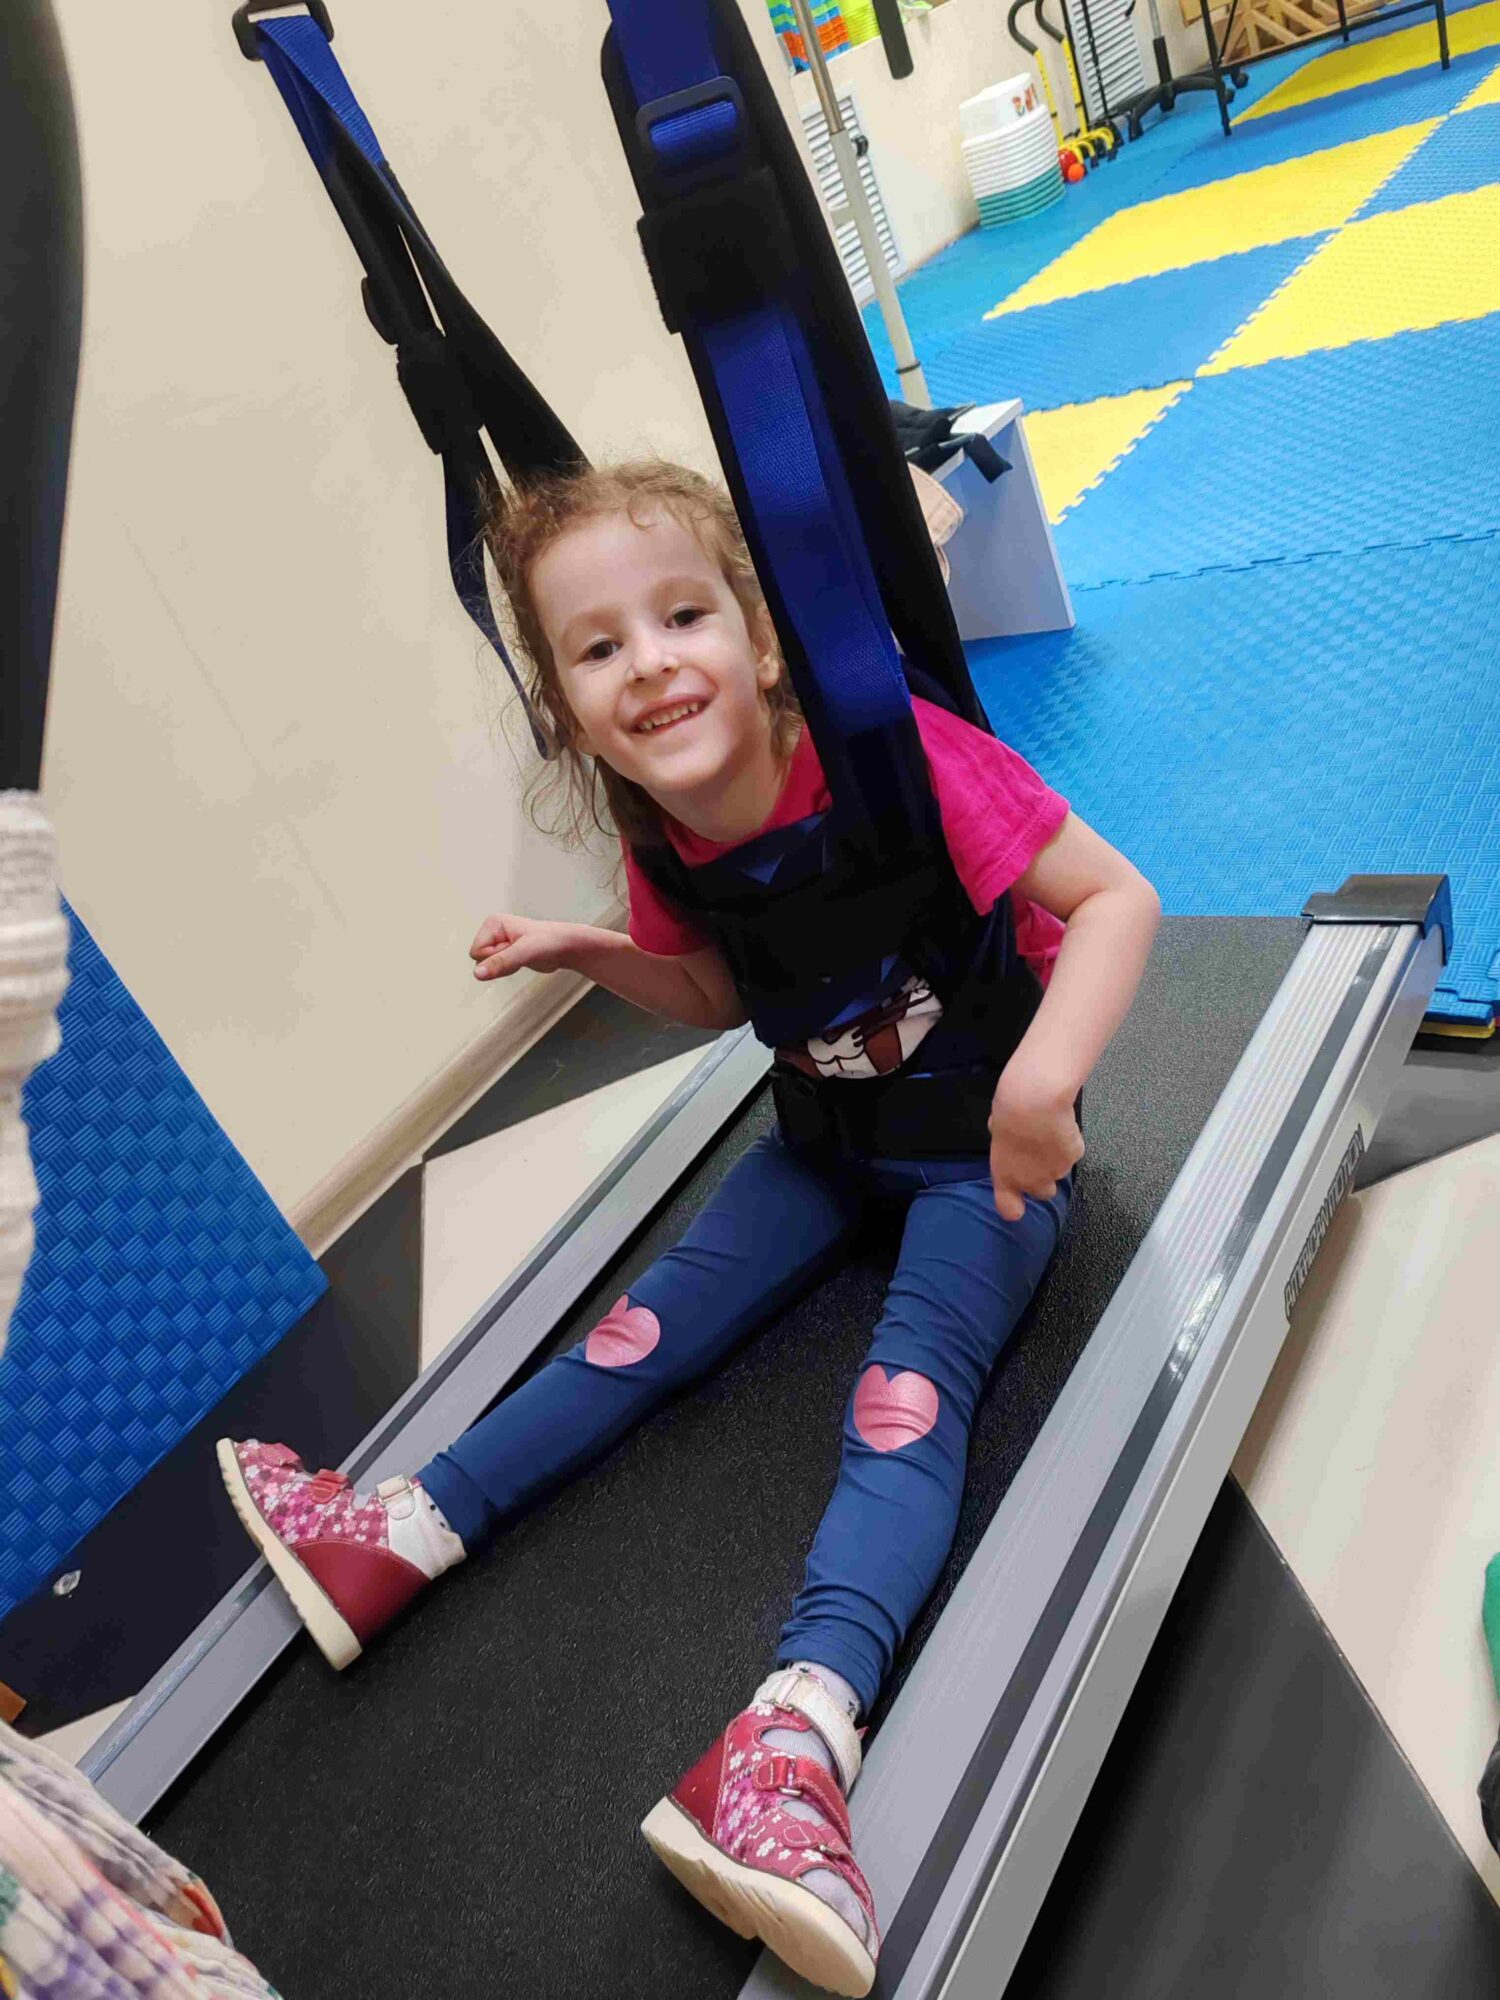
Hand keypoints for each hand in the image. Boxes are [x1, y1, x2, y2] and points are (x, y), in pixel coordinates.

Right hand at [470, 913, 581, 980]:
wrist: (566, 947)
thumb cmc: (550, 942)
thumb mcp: (524, 952)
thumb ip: (500, 963)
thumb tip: (477, 973)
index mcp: (493, 923)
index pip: (476, 951)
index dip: (494, 957)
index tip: (513, 950)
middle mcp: (493, 932)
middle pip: (480, 959)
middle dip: (500, 962)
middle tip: (520, 953)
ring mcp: (499, 943)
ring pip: (488, 966)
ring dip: (506, 966)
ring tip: (522, 955)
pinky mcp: (506, 953)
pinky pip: (497, 969)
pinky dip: (510, 969)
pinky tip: (522, 960)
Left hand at [987, 1064, 1083, 1222]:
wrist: (1036, 1101)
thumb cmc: (1009, 1111)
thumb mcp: (997, 1131)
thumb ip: (1006, 1145)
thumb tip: (1010, 1139)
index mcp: (1006, 1176)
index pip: (1009, 1209)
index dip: (1014, 1207)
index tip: (1017, 1204)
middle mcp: (1033, 1181)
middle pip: (1044, 1192)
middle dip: (1044, 1178)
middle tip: (1040, 1155)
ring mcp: (1057, 1171)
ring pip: (1060, 1169)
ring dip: (1056, 1156)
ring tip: (1049, 1131)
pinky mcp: (1075, 1157)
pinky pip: (1072, 1151)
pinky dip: (1069, 1142)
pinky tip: (1061, 1124)